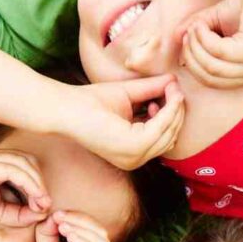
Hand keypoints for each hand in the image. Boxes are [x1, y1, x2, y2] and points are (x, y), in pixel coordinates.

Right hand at [0, 146, 49, 227]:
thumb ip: (19, 213)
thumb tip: (43, 213)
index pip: (25, 164)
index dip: (39, 183)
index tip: (43, 206)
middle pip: (28, 160)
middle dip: (41, 182)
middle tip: (45, 204)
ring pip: (23, 162)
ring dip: (37, 184)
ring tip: (42, 203)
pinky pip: (12, 169)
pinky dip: (28, 184)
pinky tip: (34, 199)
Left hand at [20, 211, 113, 241]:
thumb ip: (49, 234)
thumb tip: (53, 214)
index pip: (95, 233)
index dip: (79, 219)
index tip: (58, 213)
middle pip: (101, 235)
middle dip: (81, 221)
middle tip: (60, 216)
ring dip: (82, 230)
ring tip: (62, 225)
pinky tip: (69, 235)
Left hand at [64, 76, 185, 170]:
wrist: (66, 107)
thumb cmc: (90, 102)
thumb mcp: (129, 95)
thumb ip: (151, 90)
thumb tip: (175, 81)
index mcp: (132, 152)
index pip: (164, 137)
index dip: (172, 114)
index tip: (171, 91)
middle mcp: (134, 160)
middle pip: (171, 136)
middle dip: (177, 111)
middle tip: (174, 88)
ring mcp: (134, 157)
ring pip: (169, 132)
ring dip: (174, 109)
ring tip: (169, 89)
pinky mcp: (133, 147)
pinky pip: (161, 128)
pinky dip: (168, 110)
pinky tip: (161, 96)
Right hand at [177, 0, 242, 88]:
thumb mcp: (213, 23)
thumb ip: (196, 33)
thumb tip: (176, 39)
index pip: (212, 81)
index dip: (193, 62)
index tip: (186, 39)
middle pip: (209, 77)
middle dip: (192, 54)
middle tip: (189, 31)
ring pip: (212, 66)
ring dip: (197, 44)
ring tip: (197, 25)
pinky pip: (219, 52)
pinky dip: (205, 37)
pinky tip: (203, 23)